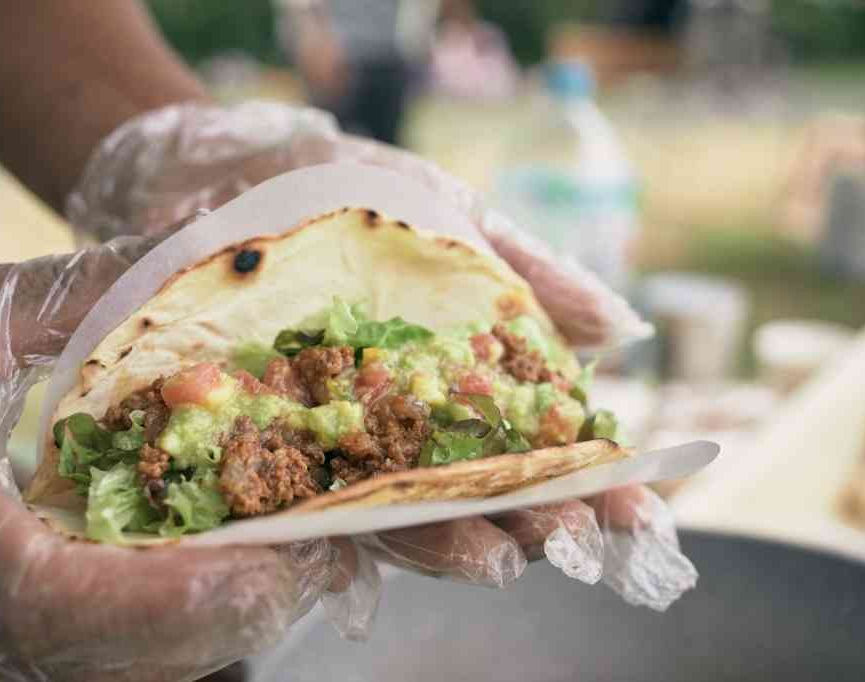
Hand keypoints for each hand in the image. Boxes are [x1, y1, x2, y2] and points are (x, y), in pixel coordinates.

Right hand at [0, 232, 350, 680]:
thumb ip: (88, 294)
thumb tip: (211, 254)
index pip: (46, 603)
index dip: (168, 597)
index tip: (270, 561)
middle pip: (107, 662)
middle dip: (229, 613)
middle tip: (322, 552)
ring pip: (121, 675)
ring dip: (221, 625)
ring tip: (301, 557)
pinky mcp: (4, 649)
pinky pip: (110, 660)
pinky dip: (187, 624)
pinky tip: (241, 567)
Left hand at [63, 101, 691, 607]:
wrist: (229, 168)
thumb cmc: (353, 193)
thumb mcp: (453, 217)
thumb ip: (532, 272)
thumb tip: (623, 329)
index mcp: (458, 382)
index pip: (532, 448)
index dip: (584, 482)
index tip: (636, 506)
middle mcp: (402, 426)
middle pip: (473, 493)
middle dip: (527, 523)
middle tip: (569, 540)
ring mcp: (333, 443)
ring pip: (399, 511)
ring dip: (451, 540)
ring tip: (495, 556)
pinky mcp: (260, 447)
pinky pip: (301, 498)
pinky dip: (340, 521)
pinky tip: (374, 536)